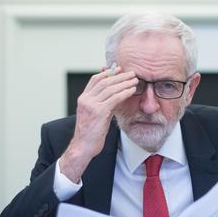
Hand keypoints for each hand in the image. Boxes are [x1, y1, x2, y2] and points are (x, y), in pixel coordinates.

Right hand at [59, 67, 136, 181]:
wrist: (83, 147)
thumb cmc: (90, 133)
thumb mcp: (95, 115)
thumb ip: (103, 103)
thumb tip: (116, 95)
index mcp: (83, 98)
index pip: (95, 80)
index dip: (107, 73)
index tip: (118, 69)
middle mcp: (86, 99)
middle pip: (104, 81)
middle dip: (119, 76)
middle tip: (131, 73)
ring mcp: (91, 105)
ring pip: (110, 88)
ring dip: (124, 82)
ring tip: (134, 80)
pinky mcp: (99, 112)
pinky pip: (114, 98)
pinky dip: (124, 92)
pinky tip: (132, 90)